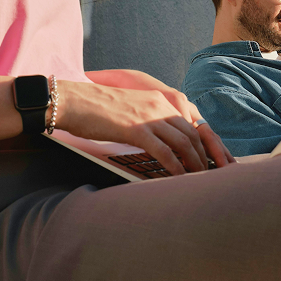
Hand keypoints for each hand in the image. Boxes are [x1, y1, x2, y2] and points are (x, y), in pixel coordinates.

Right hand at [57, 70, 234, 174]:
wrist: (73, 100)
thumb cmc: (94, 109)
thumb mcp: (129, 109)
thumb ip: (145, 120)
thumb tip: (154, 140)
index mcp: (157, 100)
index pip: (189, 121)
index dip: (201, 142)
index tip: (206, 158)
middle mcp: (158, 106)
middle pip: (192, 133)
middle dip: (203, 156)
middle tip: (208, 175)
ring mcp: (149, 117)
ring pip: (184, 143)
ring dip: (194, 164)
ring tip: (198, 181)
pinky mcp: (137, 130)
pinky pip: (165, 152)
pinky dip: (176, 168)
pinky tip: (179, 180)